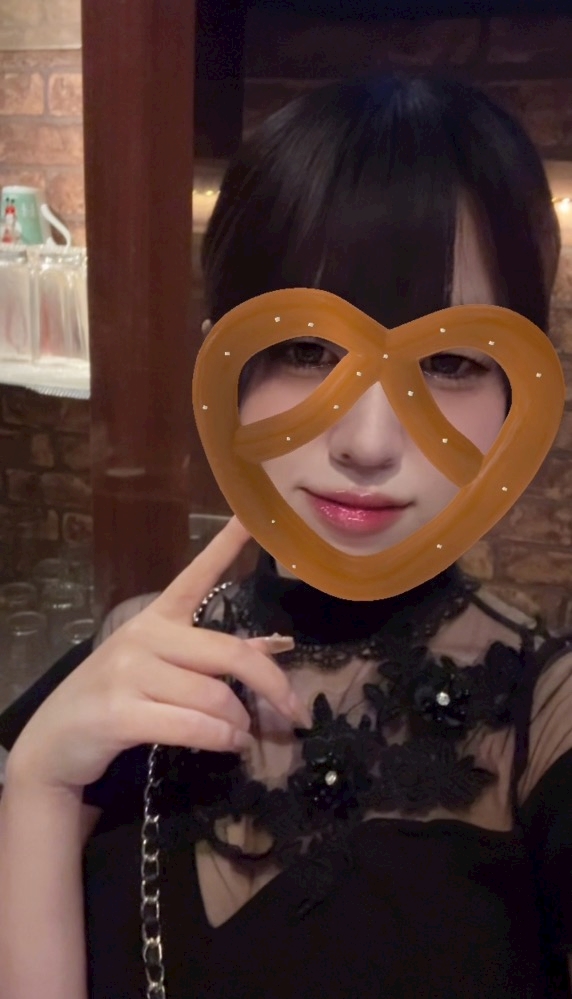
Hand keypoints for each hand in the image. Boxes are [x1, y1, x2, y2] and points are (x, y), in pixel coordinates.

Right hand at [7, 518, 306, 791]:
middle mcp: (145, 636)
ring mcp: (130, 673)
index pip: (197, 574)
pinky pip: (192, 726)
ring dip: (240, 723)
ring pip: (214, 697)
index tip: (251, 516)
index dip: (226, 545)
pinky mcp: (120, 714)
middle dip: (271, 685)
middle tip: (294, 711)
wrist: (55, 741)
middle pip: (229, 653)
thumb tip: (271, 648)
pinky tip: (230, 745)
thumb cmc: (118, 697)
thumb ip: (212, 657)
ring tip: (243, 735)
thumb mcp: (161, 666)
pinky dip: (221, 740)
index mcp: (158, 617)